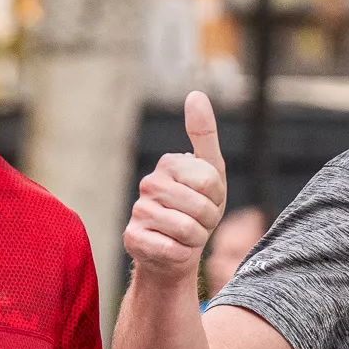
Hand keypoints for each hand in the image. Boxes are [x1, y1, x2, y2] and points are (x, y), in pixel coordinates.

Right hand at [122, 92, 228, 287]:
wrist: (177, 249)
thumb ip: (204, 134)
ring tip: (187, 235)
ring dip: (196, 239)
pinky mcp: (132, 238)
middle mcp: (149, 183)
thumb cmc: (197, 208)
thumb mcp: (210, 171)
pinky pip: (172, 249)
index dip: (217, 198)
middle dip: (208, 221)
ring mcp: (138, 211)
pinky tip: (172, 249)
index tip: (207, 200)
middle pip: (200, 207)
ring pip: (187, 230)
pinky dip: (181, 254)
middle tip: (198, 222)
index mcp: (169, 164)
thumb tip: (196, 94)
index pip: (210, 181)